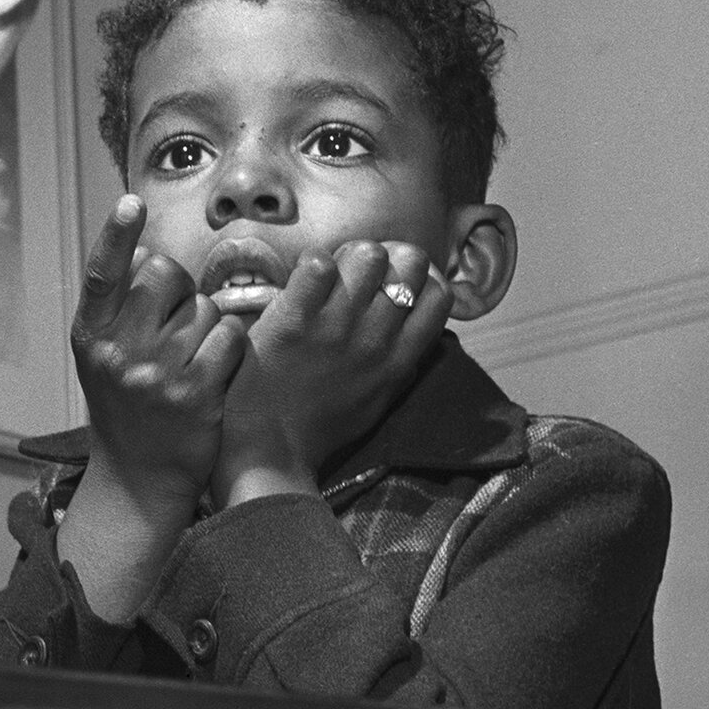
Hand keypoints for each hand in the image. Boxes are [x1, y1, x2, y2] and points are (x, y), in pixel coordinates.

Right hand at [69, 196, 245, 518]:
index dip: (117, 234)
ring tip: (190, 357)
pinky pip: (228, 336)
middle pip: (164, 274)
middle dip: (178, 286)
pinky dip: (229, 346)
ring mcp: (157, 373)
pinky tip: (215, 369)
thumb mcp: (103, 356)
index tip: (131, 203)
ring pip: (203, 306)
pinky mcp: (196, 393)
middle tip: (174, 319)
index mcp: (92, 335)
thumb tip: (148, 250)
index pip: (103, 272)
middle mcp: (119, 351)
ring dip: (206, 323)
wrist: (138, 479)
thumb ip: (119, 307)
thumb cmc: (126, 406)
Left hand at [211, 241, 452, 508]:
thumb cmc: (320, 430)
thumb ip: (400, 368)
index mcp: (398, 361)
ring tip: (332, 274)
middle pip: (410, 264)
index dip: (422, 280)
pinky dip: (313, 264)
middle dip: (390, 258)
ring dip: (351, 256)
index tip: (398, 283)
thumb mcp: (377, 403)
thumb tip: (419, 337)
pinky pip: (318, 265)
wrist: (269, 452)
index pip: (439, 298)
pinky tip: (304, 279)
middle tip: (363, 272)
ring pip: (368, 255)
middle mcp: (374, 340)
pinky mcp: (293, 320)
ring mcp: (335, 328)